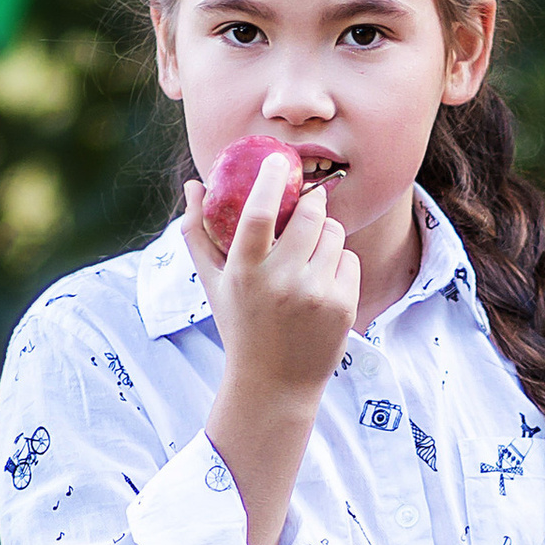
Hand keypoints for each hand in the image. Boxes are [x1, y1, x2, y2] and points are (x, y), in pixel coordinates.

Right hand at [184, 155, 357, 409]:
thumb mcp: (213, 283)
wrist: (274, 384)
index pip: (259, 214)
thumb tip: (194, 184)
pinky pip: (349, 259)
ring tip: (308, 255)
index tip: (278, 160)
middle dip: (310, 204)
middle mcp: (281, 282)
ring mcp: (315, 294)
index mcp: (244, 272)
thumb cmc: (239, 324)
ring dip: (325, 233)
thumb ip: (198, 232)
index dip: (271, 180)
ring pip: (334, 233)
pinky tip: (321, 283)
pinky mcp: (343, 306)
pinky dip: (338, 263)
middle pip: (310, 214)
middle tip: (305, 207)